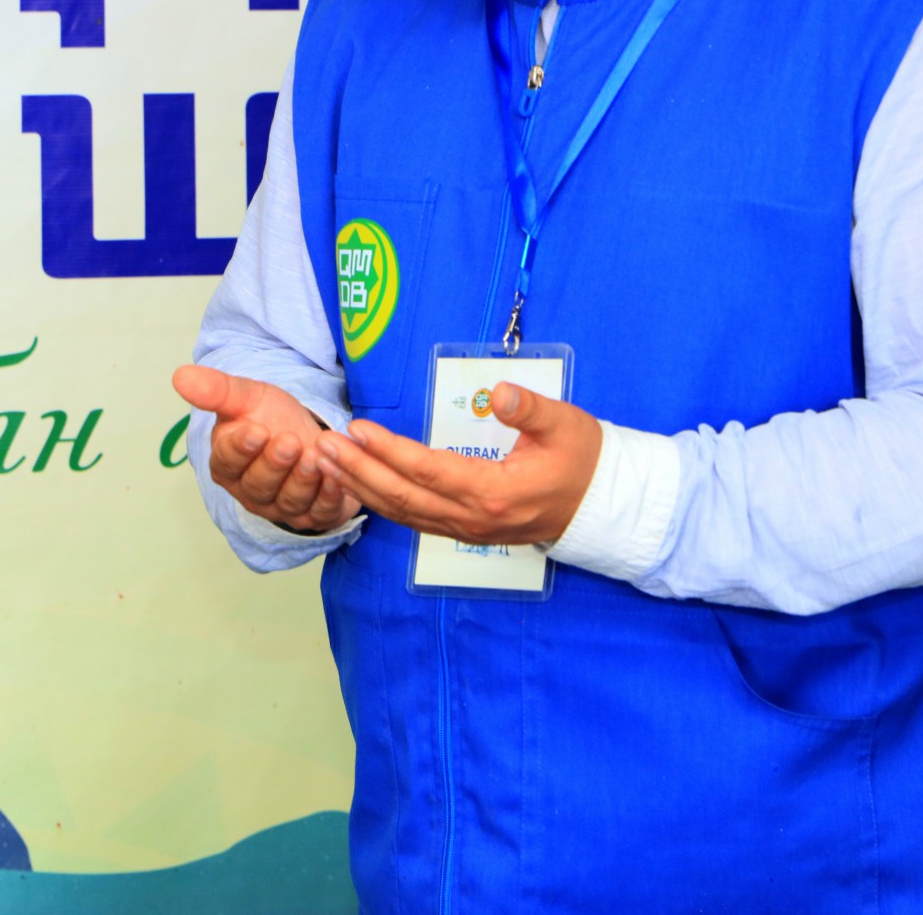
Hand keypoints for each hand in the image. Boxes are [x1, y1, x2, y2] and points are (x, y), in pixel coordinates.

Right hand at [173, 365, 363, 533]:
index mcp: (228, 465)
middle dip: (275, 464)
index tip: (255, 431)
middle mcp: (251, 491)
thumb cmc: (270, 418)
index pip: (228, 461)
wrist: (307, 434)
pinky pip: (320, 513)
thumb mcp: (246, 397)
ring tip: (314, 456)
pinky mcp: (313, 515)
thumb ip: (216, 390)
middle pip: (259, 485)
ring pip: (289, 501)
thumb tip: (180, 375)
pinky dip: (329, 497)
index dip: (242, 448)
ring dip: (303, 480)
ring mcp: (282, 507)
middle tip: (290, 442)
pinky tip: (336, 478)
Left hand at [314, 383, 600, 546]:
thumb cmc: (583, 460)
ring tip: (326, 462)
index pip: (426, 470)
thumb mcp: (566, 425)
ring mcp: (467, 529)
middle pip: (402, 497)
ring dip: (360, 487)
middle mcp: (473, 517)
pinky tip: (359, 484)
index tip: (357, 429)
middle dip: (357, 471)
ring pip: (402, 513)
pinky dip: (380, 502)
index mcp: (493, 491)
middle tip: (322, 446)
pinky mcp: (465, 529)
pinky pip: (413, 519)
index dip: (388, 451)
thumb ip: (531, 409)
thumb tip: (498, 392)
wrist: (600, 506)